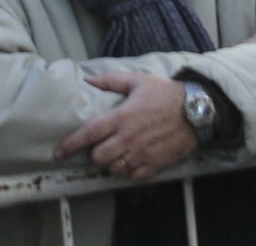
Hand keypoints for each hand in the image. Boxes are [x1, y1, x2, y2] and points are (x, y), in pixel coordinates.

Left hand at [55, 71, 200, 179]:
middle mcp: (128, 138)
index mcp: (120, 117)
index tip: (58, 153)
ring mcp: (142, 153)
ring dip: (111, 164)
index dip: (70, 146)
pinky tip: (132, 162)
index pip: (88, 134)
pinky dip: (129, 173)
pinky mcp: (156, 164)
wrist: (197, 111)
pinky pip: (134, 177)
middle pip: (99, 157)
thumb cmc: (165, 93)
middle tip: (99, 147)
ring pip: (115, 169)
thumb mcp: (137, 80)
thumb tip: (88, 79)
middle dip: (94, 154)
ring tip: (116, 154)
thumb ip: (110, 80)